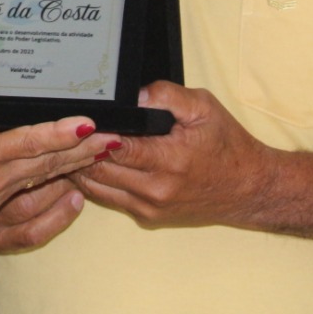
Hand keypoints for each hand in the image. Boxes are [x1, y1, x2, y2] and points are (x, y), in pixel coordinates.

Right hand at [0, 86, 117, 238]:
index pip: (27, 143)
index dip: (59, 133)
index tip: (87, 124)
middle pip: (49, 162)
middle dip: (85, 149)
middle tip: (116, 135)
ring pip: (46, 176)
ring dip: (78, 163)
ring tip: (106, 148)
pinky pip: (34, 189)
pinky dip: (58, 177)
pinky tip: (73, 173)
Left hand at [72, 81, 272, 227]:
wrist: (249, 189)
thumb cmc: (227, 145)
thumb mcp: (203, 107)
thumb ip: (166, 95)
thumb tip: (132, 95)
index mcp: (169, 160)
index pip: (114, 148)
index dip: (91, 134)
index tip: (76, 120)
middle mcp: (156, 190)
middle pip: (98, 170)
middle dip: (78, 151)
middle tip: (63, 130)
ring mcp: (150, 208)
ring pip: (97, 188)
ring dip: (80, 168)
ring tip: (67, 147)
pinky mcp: (148, 218)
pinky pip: (109, 199)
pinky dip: (94, 182)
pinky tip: (86, 164)